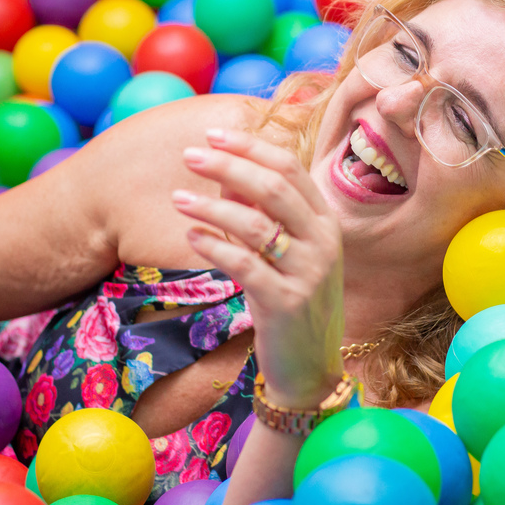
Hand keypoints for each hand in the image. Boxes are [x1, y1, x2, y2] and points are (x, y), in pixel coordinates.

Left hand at [173, 128, 344, 408]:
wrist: (310, 368)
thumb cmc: (292, 302)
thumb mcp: (285, 254)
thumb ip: (263, 214)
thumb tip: (228, 177)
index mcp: (326, 221)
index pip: (290, 168)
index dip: (250, 147)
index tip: (212, 136)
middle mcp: (324, 242)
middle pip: (274, 187)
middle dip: (229, 167)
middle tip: (189, 157)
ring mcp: (309, 273)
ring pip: (259, 225)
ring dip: (213, 207)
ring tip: (178, 199)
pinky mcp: (287, 303)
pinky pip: (246, 265)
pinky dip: (216, 246)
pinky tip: (191, 236)